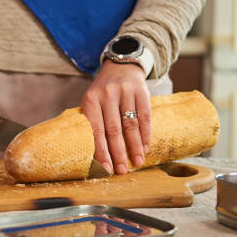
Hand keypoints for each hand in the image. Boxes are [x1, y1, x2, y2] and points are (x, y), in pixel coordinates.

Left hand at [81, 60, 150, 174]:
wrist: (121, 66)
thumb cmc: (103, 92)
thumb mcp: (93, 102)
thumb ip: (93, 123)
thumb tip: (96, 156)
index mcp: (90, 100)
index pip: (95, 130)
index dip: (101, 151)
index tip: (106, 168)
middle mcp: (107, 95)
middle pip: (113, 130)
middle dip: (118, 153)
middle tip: (122, 170)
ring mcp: (125, 92)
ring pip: (130, 125)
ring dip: (134, 147)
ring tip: (137, 162)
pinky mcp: (141, 91)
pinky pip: (145, 117)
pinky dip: (146, 134)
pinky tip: (145, 147)